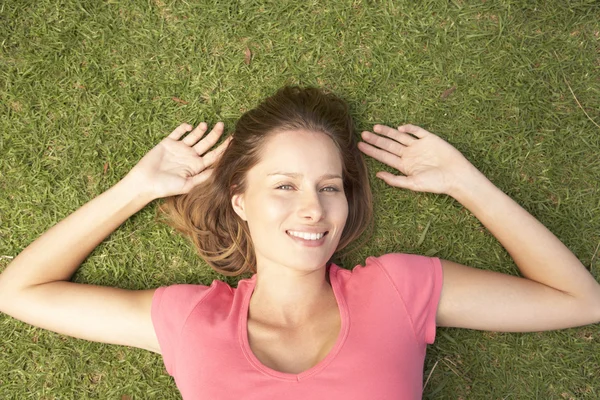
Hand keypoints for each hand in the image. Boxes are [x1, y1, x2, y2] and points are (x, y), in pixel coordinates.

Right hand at [125, 122, 230, 198]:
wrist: (145, 182)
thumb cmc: (166, 187)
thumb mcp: (188, 185)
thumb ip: (203, 177)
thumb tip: (219, 171)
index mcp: (196, 167)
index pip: (214, 156)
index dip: (223, 148)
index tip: (233, 140)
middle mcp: (190, 156)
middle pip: (206, 143)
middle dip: (215, 134)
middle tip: (222, 125)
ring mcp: (179, 149)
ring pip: (194, 136)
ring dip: (200, 130)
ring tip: (206, 125)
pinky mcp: (168, 143)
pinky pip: (178, 133)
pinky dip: (183, 128)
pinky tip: (189, 127)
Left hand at [358, 124, 476, 194]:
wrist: (456, 176)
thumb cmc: (436, 183)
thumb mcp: (413, 184)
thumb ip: (395, 180)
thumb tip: (378, 175)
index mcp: (404, 165)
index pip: (384, 156)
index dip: (372, 151)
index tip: (360, 146)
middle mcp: (409, 154)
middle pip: (389, 145)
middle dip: (376, 140)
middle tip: (363, 134)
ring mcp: (419, 146)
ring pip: (400, 136)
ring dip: (388, 132)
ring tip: (375, 128)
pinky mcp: (430, 139)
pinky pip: (418, 131)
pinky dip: (409, 128)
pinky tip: (400, 128)